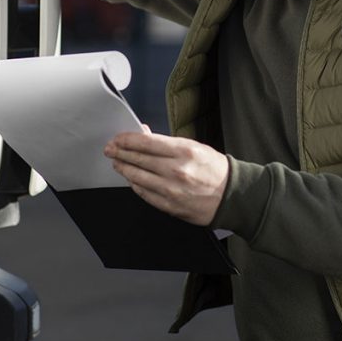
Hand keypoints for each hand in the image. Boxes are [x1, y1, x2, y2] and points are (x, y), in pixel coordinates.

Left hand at [104, 132, 229, 225]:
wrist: (231, 196)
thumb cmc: (214, 169)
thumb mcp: (194, 147)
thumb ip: (167, 143)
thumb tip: (144, 135)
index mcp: (184, 151)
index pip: (146, 143)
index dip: (127, 140)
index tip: (118, 138)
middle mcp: (176, 170)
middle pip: (138, 159)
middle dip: (120, 153)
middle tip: (110, 149)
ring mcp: (172, 190)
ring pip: (138, 177)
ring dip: (124, 169)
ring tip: (117, 163)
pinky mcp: (170, 206)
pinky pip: (145, 194)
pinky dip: (135, 185)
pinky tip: (131, 179)